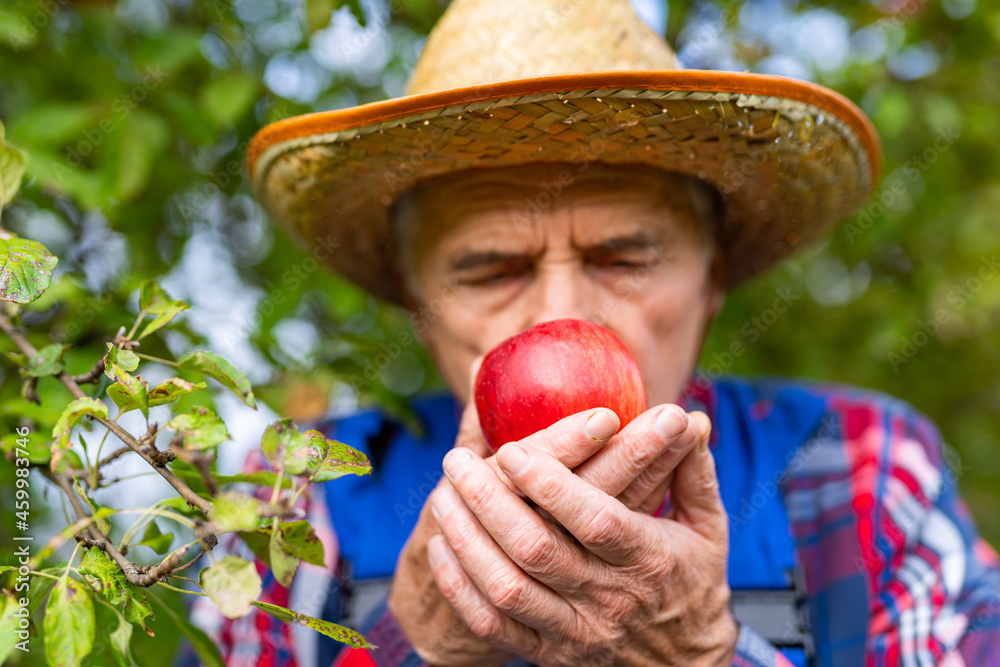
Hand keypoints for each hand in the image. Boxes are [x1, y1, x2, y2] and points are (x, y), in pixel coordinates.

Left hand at [390, 364, 707, 663]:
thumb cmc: (693, 583)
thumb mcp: (708, 529)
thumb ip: (694, 473)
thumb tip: (691, 420)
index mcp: (648, 558)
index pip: (595, 520)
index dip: (551, 485)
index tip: (513, 450)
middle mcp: (609, 598)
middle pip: (538, 549)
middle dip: (489, 501)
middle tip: (458, 462)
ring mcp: (576, 631)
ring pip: (507, 587)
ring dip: (467, 539)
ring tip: (442, 495)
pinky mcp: (549, 655)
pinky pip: (493, 626)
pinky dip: (461, 588)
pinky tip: (442, 548)